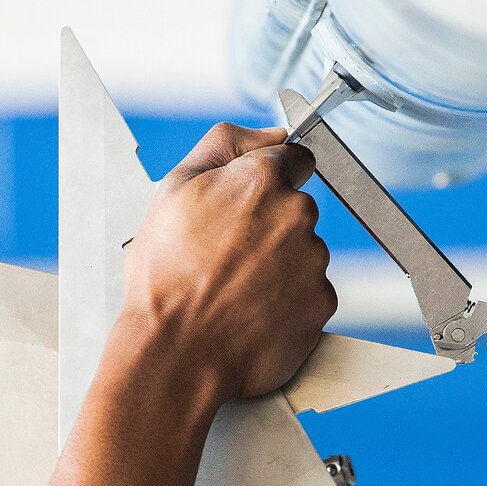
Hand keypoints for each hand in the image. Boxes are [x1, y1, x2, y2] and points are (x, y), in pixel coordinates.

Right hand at [119, 123, 334, 402]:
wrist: (175, 354)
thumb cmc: (165, 280)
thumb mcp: (173, 191)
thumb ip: (226, 143)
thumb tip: (272, 131)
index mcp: (260, 179)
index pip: (294, 158)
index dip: (266, 180)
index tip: (246, 205)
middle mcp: (295, 215)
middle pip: (296, 208)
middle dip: (269, 226)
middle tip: (225, 256)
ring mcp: (312, 261)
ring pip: (303, 252)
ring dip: (278, 265)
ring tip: (233, 289)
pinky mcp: (321, 303)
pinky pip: (309, 292)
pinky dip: (287, 300)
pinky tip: (251, 310)